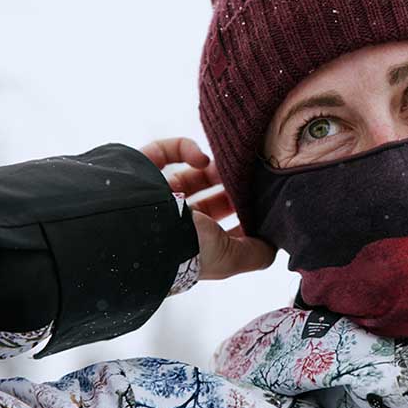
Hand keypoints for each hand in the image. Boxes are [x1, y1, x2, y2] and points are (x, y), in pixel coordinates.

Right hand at [140, 137, 276, 279]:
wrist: (134, 224)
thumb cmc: (182, 247)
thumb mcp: (227, 258)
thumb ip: (253, 255)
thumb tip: (273, 247)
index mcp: (190, 247)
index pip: (221, 233)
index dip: (242, 221)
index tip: (263, 207)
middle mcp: (171, 224)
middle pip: (208, 203)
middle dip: (232, 192)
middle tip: (253, 181)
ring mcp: (154, 195)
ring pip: (189, 177)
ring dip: (214, 170)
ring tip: (233, 166)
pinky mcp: (141, 168)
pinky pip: (164, 151)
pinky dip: (184, 149)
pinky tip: (202, 158)